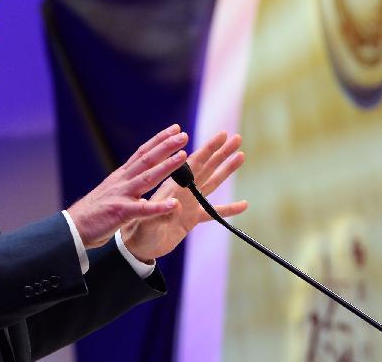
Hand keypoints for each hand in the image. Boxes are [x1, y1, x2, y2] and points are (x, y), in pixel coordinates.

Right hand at [67, 124, 190, 248]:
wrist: (72, 228)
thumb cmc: (94, 213)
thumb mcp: (112, 192)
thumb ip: (127, 184)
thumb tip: (141, 179)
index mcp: (121, 176)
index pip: (142, 153)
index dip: (159, 140)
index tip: (174, 129)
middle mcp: (122, 181)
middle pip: (147, 160)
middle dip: (166, 146)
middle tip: (183, 134)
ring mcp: (121, 196)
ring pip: (147, 178)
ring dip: (166, 166)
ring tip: (183, 156)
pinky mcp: (120, 213)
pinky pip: (142, 210)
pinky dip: (158, 207)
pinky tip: (173, 204)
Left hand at [120, 131, 246, 262]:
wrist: (137, 245)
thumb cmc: (138, 232)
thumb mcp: (146, 222)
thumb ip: (160, 213)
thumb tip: (177, 205)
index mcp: (173, 188)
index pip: (193, 164)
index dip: (208, 149)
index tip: (221, 136)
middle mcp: (183, 191)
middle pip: (206, 167)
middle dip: (221, 152)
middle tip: (236, 137)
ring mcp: (190, 203)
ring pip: (212, 182)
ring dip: (227, 169)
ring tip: (241, 155)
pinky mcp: (193, 219)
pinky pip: (214, 212)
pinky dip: (229, 209)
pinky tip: (244, 204)